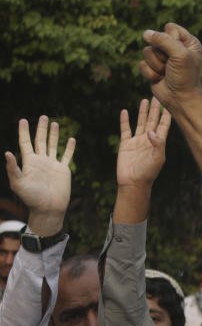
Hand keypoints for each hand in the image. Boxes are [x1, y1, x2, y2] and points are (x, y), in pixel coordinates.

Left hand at [4, 116, 75, 235]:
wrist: (48, 209)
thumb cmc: (31, 198)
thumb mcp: (18, 183)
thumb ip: (13, 168)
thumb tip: (7, 152)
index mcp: (29, 162)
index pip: (25, 142)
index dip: (24, 131)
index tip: (23, 120)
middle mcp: (40, 161)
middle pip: (40, 140)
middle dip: (41, 128)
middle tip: (43, 116)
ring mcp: (52, 165)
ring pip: (53, 145)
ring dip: (53, 134)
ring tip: (54, 123)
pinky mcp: (63, 170)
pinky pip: (67, 156)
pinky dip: (69, 148)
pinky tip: (71, 139)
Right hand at [117, 98, 171, 191]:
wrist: (133, 183)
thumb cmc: (148, 173)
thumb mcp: (157, 159)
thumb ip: (157, 144)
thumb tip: (151, 131)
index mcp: (158, 143)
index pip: (163, 126)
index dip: (166, 116)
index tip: (170, 104)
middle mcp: (148, 140)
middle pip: (153, 121)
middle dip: (155, 110)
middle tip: (157, 96)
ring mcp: (137, 142)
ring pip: (141, 122)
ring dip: (143, 112)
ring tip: (145, 100)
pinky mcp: (126, 144)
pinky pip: (125, 129)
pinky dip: (125, 120)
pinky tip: (125, 111)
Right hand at [139, 23, 201, 111]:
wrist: (180, 99)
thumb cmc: (185, 77)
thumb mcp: (179, 54)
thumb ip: (163, 39)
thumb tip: (146, 33)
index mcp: (187, 42)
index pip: (170, 27)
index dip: (170, 39)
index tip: (179, 52)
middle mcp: (175, 48)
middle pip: (155, 38)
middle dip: (161, 54)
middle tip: (172, 65)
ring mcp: (163, 58)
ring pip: (146, 51)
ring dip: (156, 65)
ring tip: (166, 73)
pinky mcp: (153, 68)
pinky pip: (142, 64)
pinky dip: (150, 73)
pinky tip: (160, 79)